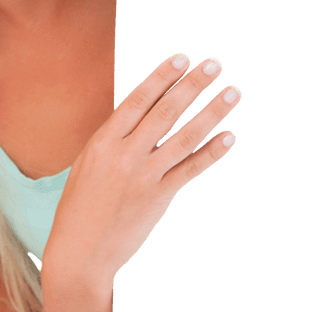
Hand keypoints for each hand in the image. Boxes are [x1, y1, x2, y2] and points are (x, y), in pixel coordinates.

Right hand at [42, 53, 240, 288]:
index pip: (138, 99)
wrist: (79, 254)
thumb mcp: (89, 163)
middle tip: (215, 63)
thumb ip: (116, 138)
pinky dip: (211, 152)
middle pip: (165, 112)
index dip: (162, 76)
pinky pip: (191, 170)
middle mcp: (124, 155)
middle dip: (193, 84)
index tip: (183, 57)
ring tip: (233, 92)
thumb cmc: (81, 206)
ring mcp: (143, 177)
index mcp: (103, 142)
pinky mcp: (159, 199)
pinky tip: (229, 137)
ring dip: (212, 112)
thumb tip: (143, 111)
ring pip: (184, 137)